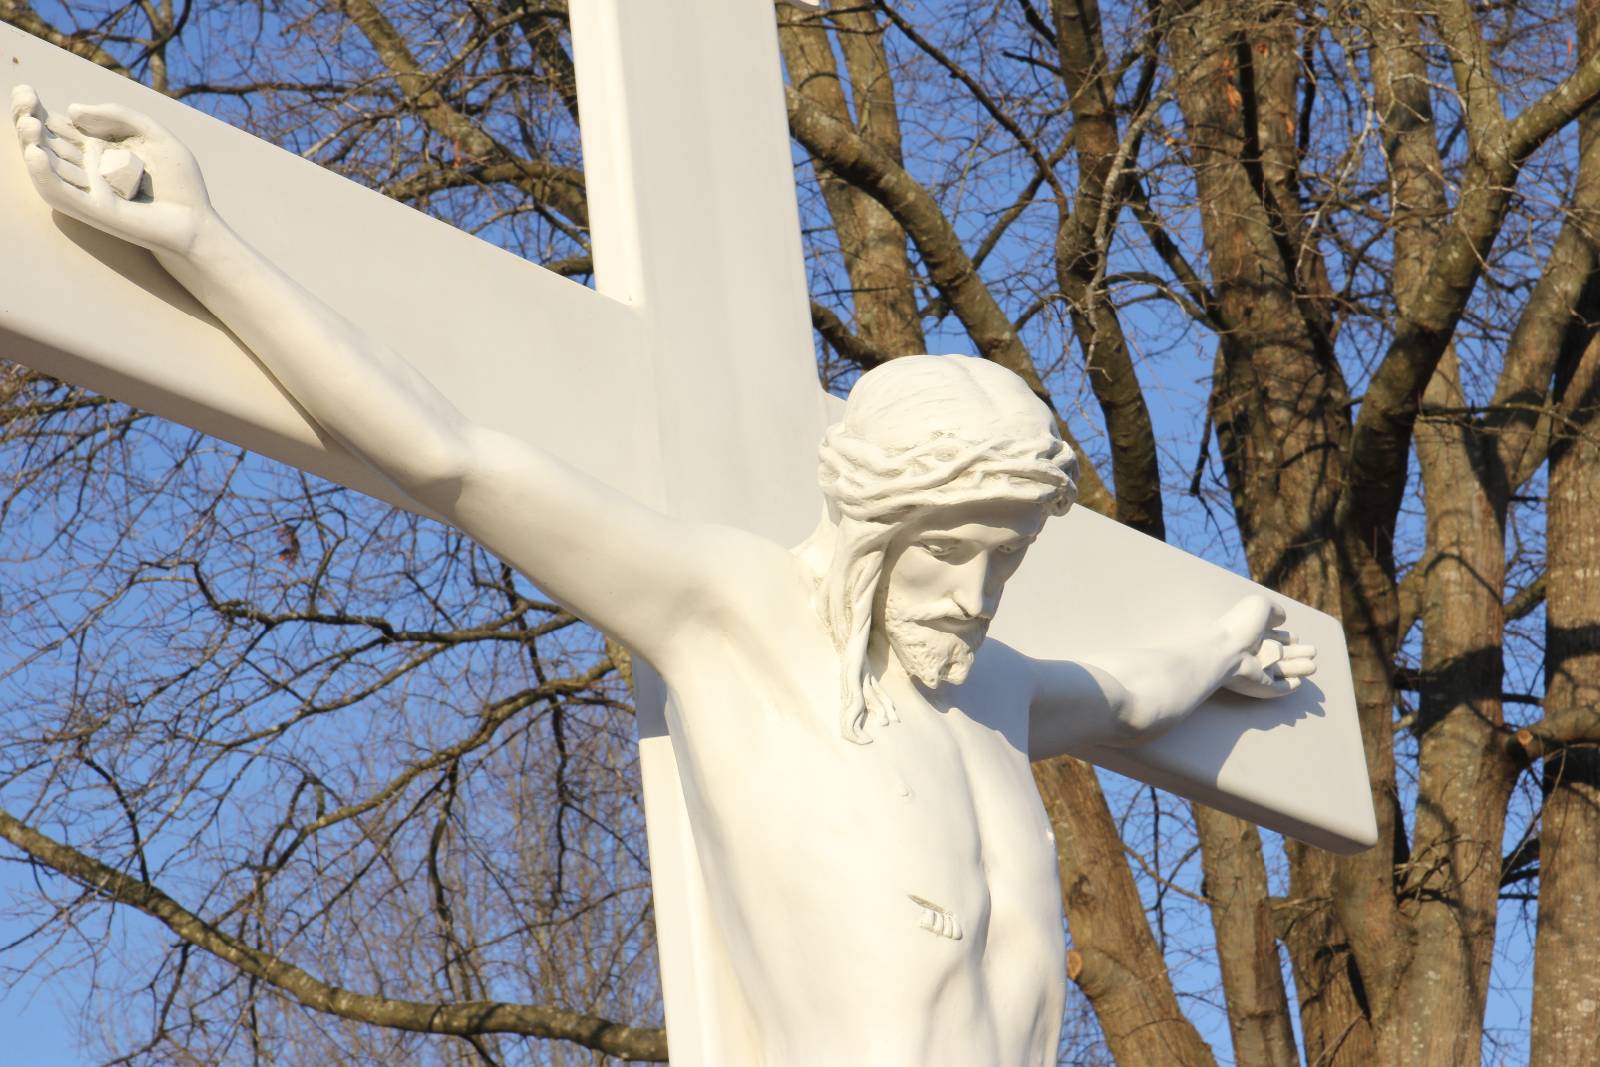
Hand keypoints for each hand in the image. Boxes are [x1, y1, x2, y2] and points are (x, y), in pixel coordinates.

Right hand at [11, 85, 214, 255]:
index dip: (36, 109)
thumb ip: (119, 115)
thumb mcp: (153, 135)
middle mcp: (85, 168)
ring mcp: (86, 189)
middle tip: (24, 103)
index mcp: (97, 148)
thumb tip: (72, 110)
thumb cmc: (179, 183)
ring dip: (31, 143)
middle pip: (44, 142)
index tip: (26, 90)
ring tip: (30, 123)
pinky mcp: (92, 208)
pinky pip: (59, 192)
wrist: (197, 221)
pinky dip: (43, 175)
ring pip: (45, 165)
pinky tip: (36, 154)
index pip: (58, 126)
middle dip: (28, 121)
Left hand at [1216, 594, 1316, 698]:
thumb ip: (1274, 610)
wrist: (1226, 652)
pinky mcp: (1262, 686)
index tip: (1295, 637)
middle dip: (1297, 653)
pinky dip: (1288, 686)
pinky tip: (1298, 683)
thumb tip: (1281, 620)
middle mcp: (1256, 651)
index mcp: (1254, 633)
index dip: (1286, 636)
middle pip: (1281, 653)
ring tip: (1313, 666)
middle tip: (1312, 651)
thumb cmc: (1241, 626)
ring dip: (1298, 668)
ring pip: (1282, 670)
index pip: (1274, 636)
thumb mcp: (1259, 606)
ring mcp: (1259, 670)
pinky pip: (1277, 688)